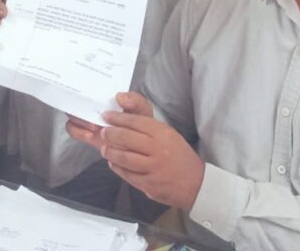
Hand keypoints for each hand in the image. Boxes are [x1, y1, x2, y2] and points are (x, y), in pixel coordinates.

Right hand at [66, 92, 151, 147]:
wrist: (141, 145)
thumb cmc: (140, 123)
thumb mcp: (142, 109)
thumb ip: (135, 101)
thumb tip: (119, 96)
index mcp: (105, 98)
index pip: (89, 87)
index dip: (86, 89)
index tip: (94, 96)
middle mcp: (94, 107)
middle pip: (75, 100)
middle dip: (80, 106)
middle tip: (94, 115)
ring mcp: (89, 120)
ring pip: (72, 115)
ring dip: (79, 120)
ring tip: (93, 127)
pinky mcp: (87, 134)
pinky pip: (73, 130)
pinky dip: (78, 131)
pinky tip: (90, 135)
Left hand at [85, 92, 204, 210]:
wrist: (196, 184)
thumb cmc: (179, 156)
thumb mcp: (168, 135)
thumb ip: (147, 126)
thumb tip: (123, 115)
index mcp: (163, 134)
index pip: (135, 122)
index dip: (117, 118)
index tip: (106, 116)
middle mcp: (158, 149)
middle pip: (126, 138)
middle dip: (110, 133)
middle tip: (103, 131)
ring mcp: (153, 168)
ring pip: (124, 157)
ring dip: (110, 151)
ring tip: (104, 148)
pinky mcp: (149, 184)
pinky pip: (127, 174)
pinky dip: (117, 167)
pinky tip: (113, 162)